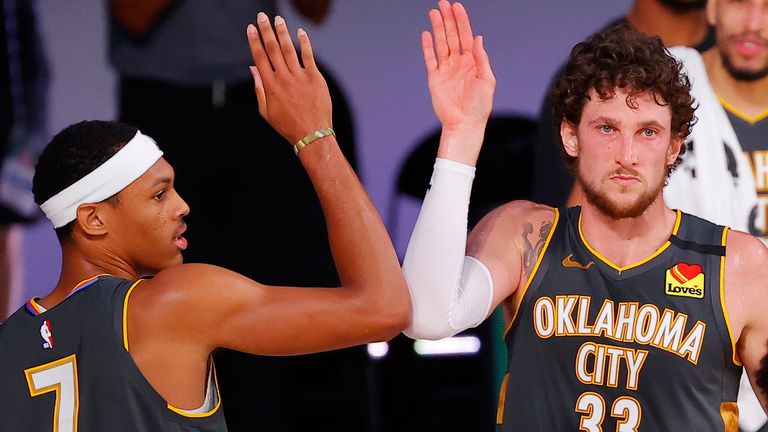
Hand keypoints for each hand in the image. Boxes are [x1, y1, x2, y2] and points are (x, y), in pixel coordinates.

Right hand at [247, 13, 331, 144]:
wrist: (312, 134)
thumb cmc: (288, 125)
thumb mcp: (266, 111)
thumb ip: (259, 88)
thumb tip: (253, 69)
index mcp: (270, 86)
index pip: (259, 58)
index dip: (254, 42)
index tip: (251, 28)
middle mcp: (283, 79)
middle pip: (273, 49)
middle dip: (266, 31)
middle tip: (261, 16)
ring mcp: (300, 77)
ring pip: (289, 49)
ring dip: (282, 33)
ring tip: (278, 20)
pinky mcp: (315, 78)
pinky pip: (309, 56)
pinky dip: (304, 43)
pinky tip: (300, 32)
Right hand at [423, 1, 494, 163]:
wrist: (465, 124)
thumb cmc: (480, 105)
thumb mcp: (487, 79)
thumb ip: (481, 58)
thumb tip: (477, 38)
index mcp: (472, 62)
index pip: (465, 36)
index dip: (462, 21)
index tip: (457, 7)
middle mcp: (458, 63)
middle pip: (451, 36)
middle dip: (448, 20)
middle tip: (443, 3)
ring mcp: (445, 70)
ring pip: (440, 44)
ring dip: (437, 28)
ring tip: (434, 13)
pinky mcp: (434, 78)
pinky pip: (430, 59)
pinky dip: (427, 47)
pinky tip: (427, 34)